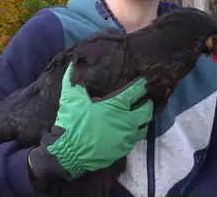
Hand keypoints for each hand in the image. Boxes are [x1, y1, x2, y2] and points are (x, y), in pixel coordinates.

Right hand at [43, 62, 152, 178]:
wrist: (69, 153)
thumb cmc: (72, 123)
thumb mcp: (70, 98)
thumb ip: (72, 80)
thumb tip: (72, 63)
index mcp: (116, 105)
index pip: (135, 92)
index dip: (141, 85)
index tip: (145, 81)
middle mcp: (126, 121)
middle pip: (146, 111)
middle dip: (148, 104)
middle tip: (146, 100)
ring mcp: (126, 137)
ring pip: (143, 127)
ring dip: (143, 120)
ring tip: (140, 116)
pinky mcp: (123, 150)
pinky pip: (134, 140)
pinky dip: (134, 133)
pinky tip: (129, 131)